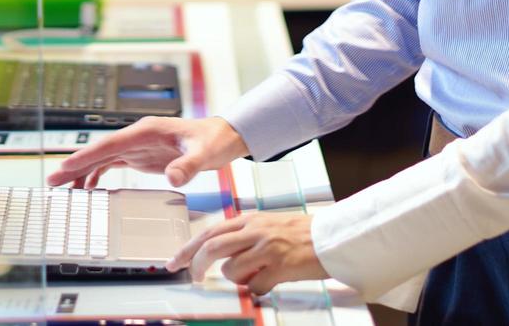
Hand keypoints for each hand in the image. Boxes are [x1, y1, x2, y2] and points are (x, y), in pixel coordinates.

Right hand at [47, 116, 248, 188]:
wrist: (223, 138)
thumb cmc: (214, 140)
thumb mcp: (204, 154)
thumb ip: (189, 165)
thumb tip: (174, 178)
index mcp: (147, 130)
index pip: (111, 143)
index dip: (87, 155)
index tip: (66, 167)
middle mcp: (138, 136)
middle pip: (100, 150)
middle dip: (75, 165)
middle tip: (52, 182)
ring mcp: (138, 146)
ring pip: (102, 158)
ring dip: (82, 172)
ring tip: (63, 190)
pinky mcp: (141, 156)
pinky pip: (113, 164)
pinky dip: (97, 175)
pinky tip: (88, 189)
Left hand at [167, 211, 325, 293]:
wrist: (332, 236)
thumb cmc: (303, 232)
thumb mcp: (268, 225)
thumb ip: (244, 235)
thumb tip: (221, 253)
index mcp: (250, 220)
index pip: (210, 232)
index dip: (189, 248)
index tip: (176, 262)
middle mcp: (256, 231)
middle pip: (212, 248)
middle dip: (197, 265)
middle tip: (194, 277)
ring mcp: (267, 248)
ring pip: (232, 270)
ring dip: (238, 279)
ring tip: (256, 275)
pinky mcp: (279, 266)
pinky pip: (255, 286)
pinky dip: (258, 288)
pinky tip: (272, 281)